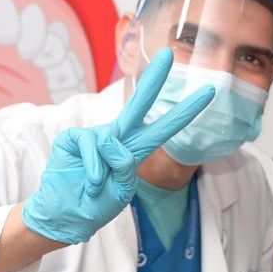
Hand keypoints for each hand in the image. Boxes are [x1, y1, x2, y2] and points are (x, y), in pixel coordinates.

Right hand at [20, 53, 214, 245]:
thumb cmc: (93, 205)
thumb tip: (114, 143)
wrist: (63, 217)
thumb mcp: (121, 192)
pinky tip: (89, 182)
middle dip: (155, 80)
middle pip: (139, 105)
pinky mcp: (73, 138)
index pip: (164, 128)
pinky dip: (94, 170)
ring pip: (113, 140)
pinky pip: (92, 147)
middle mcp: (117, 138)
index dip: (185, 111)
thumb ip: (125, 168)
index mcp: (134, 151)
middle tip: (169, 54)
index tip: (208, 93)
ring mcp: (95, 136)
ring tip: (96, 188)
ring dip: (108, 170)